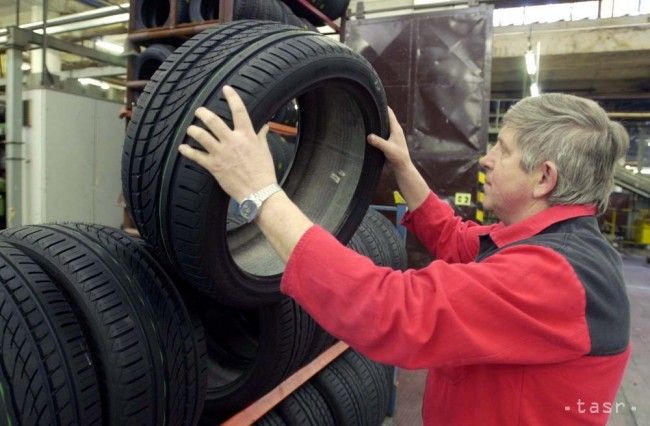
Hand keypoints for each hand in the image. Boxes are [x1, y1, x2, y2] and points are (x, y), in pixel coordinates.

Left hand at [179, 85, 276, 201]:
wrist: (259, 191)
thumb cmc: (264, 171)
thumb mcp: (265, 150)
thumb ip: (261, 136)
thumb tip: (265, 126)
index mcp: (247, 135)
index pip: (239, 111)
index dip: (232, 97)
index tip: (226, 88)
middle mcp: (232, 141)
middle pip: (213, 121)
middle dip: (203, 113)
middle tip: (198, 111)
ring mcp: (221, 153)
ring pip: (201, 136)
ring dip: (193, 130)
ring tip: (190, 129)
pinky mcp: (214, 166)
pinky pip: (196, 156)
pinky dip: (187, 151)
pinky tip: (182, 148)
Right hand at [366, 107, 412, 171]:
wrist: (402, 167)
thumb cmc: (398, 157)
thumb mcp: (388, 148)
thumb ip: (378, 142)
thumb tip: (369, 136)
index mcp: (396, 129)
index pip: (390, 114)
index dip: (384, 107)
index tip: (375, 101)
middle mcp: (394, 130)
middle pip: (386, 118)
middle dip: (378, 114)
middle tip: (367, 109)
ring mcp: (391, 136)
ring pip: (383, 126)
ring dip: (377, 123)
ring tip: (366, 119)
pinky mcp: (388, 142)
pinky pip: (381, 133)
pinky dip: (376, 131)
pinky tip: (369, 132)